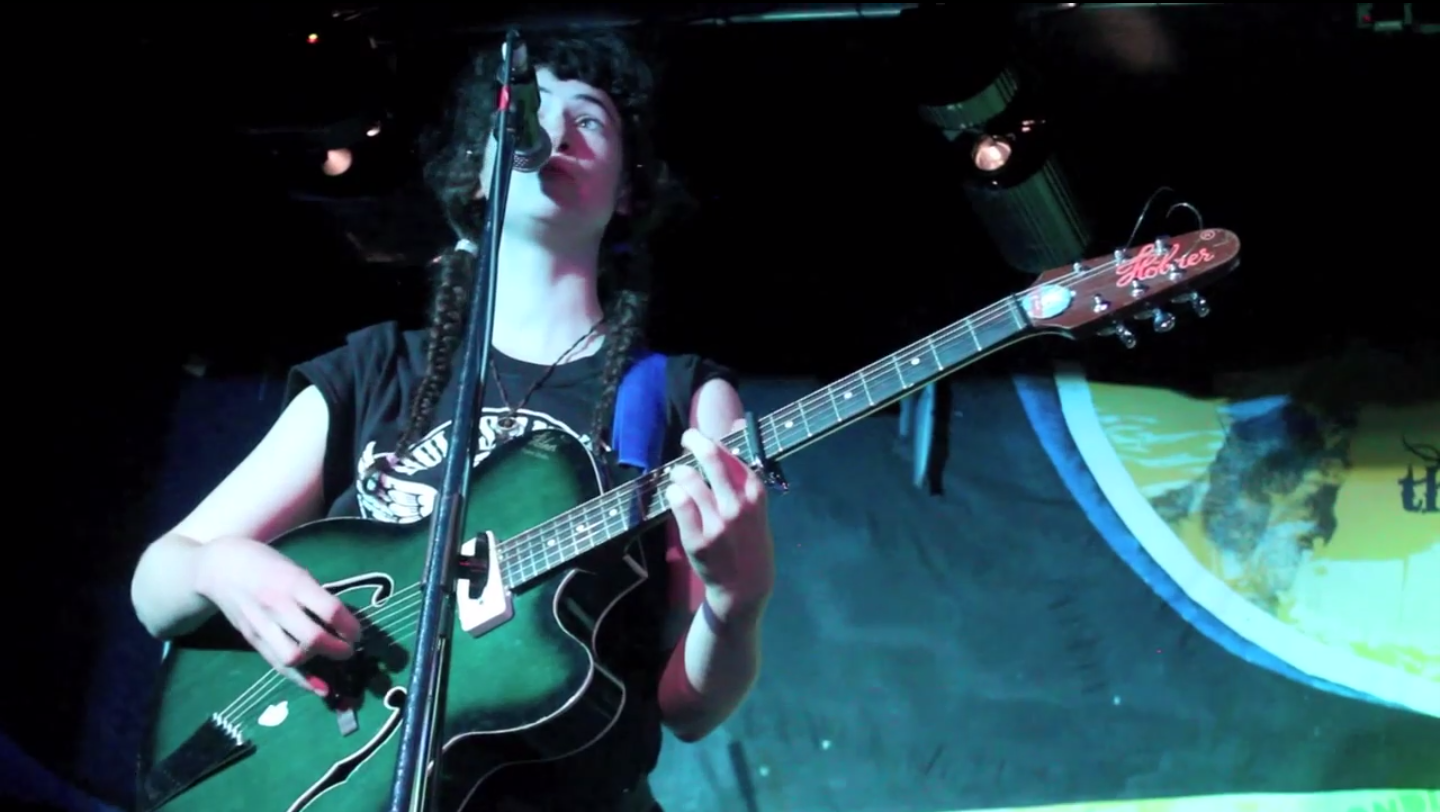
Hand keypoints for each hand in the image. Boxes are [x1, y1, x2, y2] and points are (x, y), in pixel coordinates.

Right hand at [193, 537, 362, 694]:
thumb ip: (316, 595)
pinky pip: (277, 664)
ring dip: (318, 665)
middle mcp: (277, 605)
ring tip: (333, 661)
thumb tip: (343, 622)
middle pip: (312, 639)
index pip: (330, 611)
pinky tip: (318, 686)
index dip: (350, 627)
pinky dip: (300, 678)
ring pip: (292, 657)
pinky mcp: (251, 640)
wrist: (219, 568)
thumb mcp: (296, 570)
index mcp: (294, 583)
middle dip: (338, 650)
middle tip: (349, 649)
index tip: (357, 632)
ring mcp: (261, 625)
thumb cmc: (266, 564)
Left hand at [665, 420, 775, 617]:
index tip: (700, 439)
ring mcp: (716, 522)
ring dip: (679, 471)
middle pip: (710, 457)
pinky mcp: (696, 539)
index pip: (729, 454)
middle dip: (694, 441)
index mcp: (755, 493)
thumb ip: (741, 476)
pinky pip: (678, 503)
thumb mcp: (755, 507)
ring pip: (689, 478)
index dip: (711, 441)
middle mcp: (737, 505)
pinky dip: (673, 493)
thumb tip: (732, 430)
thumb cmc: (750, 541)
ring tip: (679, 475)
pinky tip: (675, 494)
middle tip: (686, 439)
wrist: (745, 586)